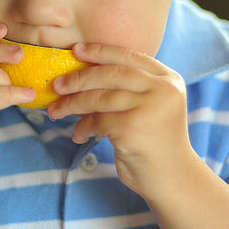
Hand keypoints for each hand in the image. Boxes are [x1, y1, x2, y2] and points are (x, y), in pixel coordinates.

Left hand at [48, 42, 192, 198]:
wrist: (173, 177)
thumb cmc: (156, 140)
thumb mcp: (151, 105)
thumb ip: (130, 87)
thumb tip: (84, 70)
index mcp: (168, 79)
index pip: (129, 56)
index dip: (100, 51)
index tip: (77, 50)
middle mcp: (162, 90)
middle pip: (111, 74)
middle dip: (79, 78)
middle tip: (57, 85)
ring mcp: (148, 108)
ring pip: (99, 97)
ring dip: (72, 104)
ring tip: (56, 111)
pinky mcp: (132, 129)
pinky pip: (97, 121)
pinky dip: (83, 127)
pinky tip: (78, 134)